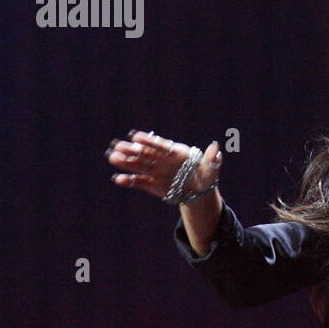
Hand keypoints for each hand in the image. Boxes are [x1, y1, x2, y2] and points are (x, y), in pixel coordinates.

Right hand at [105, 130, 221, 202]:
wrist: (199, 191)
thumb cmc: (206, 175)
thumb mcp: (211, 168)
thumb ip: (212, 158)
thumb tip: (217, 148)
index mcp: (175, 153)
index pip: (160, 145)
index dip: (148, 140)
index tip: (135, 136)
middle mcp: (162, 160)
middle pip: (145, 153)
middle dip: (131, 150)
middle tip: (117, 146)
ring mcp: (156, 172)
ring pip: (138, 165)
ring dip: (125, 162)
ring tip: (112, 157)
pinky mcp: (152, 185)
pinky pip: (138, 182)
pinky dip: (129, 181)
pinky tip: (117, 179)